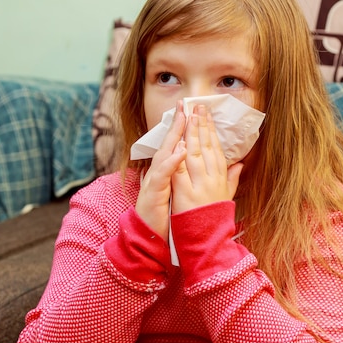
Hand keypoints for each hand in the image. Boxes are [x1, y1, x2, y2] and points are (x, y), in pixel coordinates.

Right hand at [135, 102, 186, 240]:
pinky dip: (171, 162)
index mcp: (167, 172)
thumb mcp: (177, 193)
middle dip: (177, 124)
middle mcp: (158, 173)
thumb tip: (191, 161)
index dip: (184, 129)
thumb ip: (183, 176)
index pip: (177, 146)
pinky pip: (162, 175)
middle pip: (168, 144)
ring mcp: (154, 182)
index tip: (194, 111)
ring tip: (183, 120)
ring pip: (163, 155)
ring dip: (173, 137)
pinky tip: (180, 151)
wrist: (149, 237)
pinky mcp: (152, 193)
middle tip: (184, 105)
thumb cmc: (164, 215)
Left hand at [171, 105, 242, 213]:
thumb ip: (232, 179)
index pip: (215, 148)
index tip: (207, 113)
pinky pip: (182, 172)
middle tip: (198, 106)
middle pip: (206, 147)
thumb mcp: (226, 197)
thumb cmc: (215, 220)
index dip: (210, 130)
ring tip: (189, 116)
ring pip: (195, 155)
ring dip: (191, 134)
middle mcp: (213, 180)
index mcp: (221, 178)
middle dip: (201, 125)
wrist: (208, 242)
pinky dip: (181, 158)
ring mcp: (200, 187)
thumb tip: (240, 163)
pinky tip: (179, 143)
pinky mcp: (187, 195)